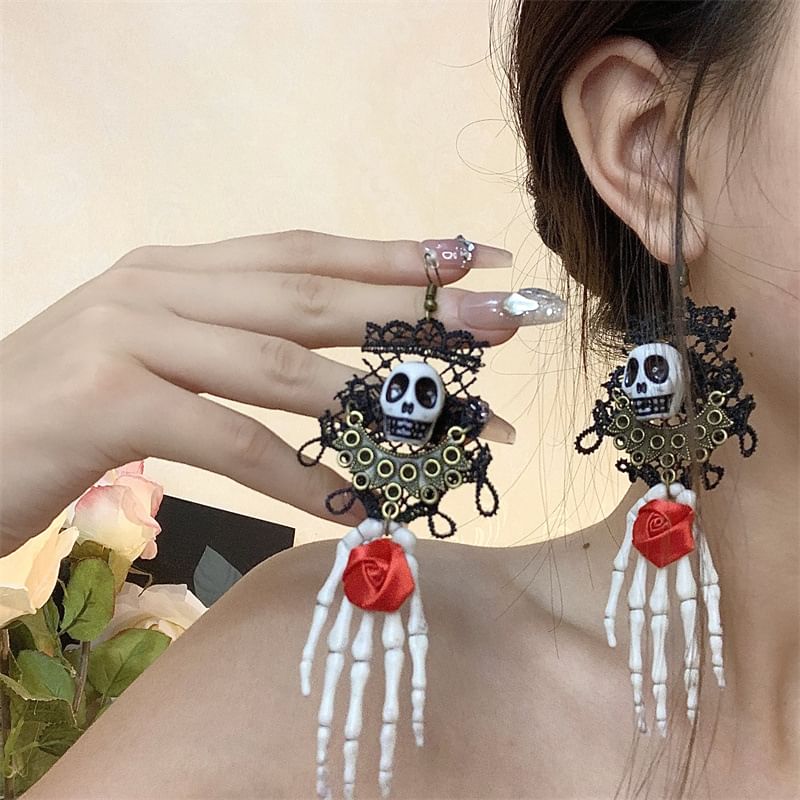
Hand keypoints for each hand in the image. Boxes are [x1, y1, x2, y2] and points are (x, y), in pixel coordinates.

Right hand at [0, 231, 542, 554]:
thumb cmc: (64, 409)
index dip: (395, 255)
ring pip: (282, 366)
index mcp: (177, 269)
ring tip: (459, 432)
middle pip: (313, 296)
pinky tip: (355, 506)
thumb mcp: (157, 356)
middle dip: (415, 313)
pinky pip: (232, 441)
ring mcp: (128, 337)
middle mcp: (157, 285)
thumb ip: (233, 346)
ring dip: (380, 404)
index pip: (307, 250)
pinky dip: (301, 478)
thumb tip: (336, 372)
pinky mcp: (106, 402)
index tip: (474, 262)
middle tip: (501, 327)